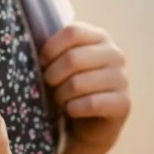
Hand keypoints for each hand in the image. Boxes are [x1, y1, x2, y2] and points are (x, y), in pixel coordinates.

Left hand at [40, 23, 130, 150]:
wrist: (92, 122)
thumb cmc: (72, 86)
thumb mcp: (65, 62)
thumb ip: (56, 48)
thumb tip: (30, 42)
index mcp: (100, 37)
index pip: (72, 32)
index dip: (51, 48)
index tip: (42, 62)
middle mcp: (115, 54)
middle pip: (72, 58)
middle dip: (52, 75)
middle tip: (49, 84)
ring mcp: (122, 79)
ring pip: (78, 84)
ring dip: (61, 95)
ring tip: (60, 99)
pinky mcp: (123, 103)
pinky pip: (89, 104)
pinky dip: (73, 109)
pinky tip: (72, 110)